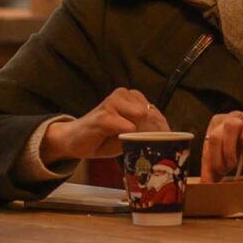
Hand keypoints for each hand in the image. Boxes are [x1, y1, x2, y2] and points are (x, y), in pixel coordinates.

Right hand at [40, 88, 167, 162]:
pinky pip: (125, 125)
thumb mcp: (128, 135)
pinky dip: (126, 135)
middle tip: (153, 147)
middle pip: (151, 114)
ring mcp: (113, 103)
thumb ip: (144, 131)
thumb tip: (168, 138)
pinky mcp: (103, 115)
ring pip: (141, 116)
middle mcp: (124, 95)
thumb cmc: (104, 138)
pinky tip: (121, 140)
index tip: (168, 143)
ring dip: (141, 133)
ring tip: (135, 144)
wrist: (74, 141)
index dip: (164, 129)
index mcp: (132, 98)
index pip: (156, 112)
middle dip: (155, 132)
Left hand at [201, 112, 242, 182]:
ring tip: (234, 164)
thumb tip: (207, 184)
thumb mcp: (232, 159)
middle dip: (217, 158)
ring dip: (229, 149)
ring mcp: (241, 117)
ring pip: (229, 127)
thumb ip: (219, 168)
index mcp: (215, 128)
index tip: (208, 183)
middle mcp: (226, 119)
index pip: (206, 147)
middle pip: (214, 136)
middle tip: (224, 172)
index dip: (206, 166)